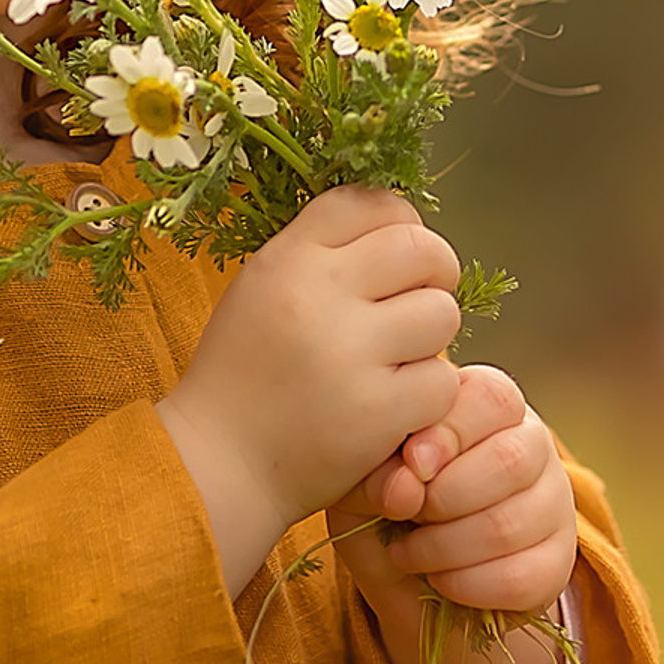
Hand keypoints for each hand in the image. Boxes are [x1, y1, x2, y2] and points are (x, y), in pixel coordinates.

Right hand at [157, 187, 463, 587]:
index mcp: (288, 257)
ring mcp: (351, 352)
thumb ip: (319, 251)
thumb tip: (395, 222)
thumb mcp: (261, 286)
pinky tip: (396, 403)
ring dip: (432, 337)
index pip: (370, 201)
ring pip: (442, 313)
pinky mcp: (379, 411)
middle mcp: (319, 293)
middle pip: (422, 249)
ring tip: (400, 356)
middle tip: (418, 301)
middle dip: (434, 273)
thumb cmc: (244, 372)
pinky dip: (428, 394)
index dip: (399, 222)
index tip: (397, 254)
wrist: (220, 462)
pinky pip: (443, 380)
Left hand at [326, 365, 577, 617]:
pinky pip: (522, 577)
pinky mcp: (559, 562)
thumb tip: (404, 488)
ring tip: (406, 551)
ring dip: (444, 547)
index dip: (449, 432)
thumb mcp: (368, 476)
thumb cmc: (386, 500)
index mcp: (488, 404)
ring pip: (511, 524)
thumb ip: (379, 471)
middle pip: (510, 461)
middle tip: (403, 515)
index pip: (493, 398)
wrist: (407, 574)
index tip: (409, 465)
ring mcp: (554, 503)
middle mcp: (532, 444)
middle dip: (444, 497)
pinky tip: (438, 579)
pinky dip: (466, 585)